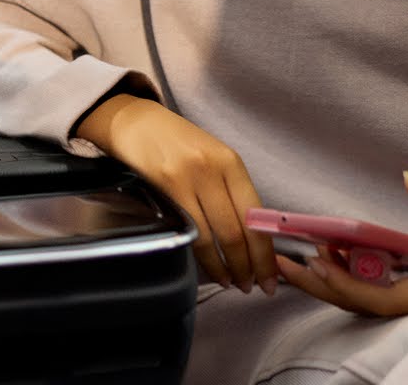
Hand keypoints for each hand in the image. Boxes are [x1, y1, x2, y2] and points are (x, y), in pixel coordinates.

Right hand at [77, 95, 277, 293]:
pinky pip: (190, 232)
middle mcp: (213, 169)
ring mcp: (188, 178)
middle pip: (238, 231)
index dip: (266, 252)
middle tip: (253, 287)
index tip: (272, 276)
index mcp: (231, 162)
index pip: (256, 216)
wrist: (135, 121)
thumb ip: (231, 190)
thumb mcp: (212, 157)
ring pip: (215, 237)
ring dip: (227, 268)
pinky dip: (204, 258)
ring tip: (232, 282)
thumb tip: (254, 236)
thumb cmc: (177, 141)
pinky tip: (210, 268)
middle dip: (249, 267)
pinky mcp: (165, 187)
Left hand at [277, 172, 407, 316]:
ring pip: (356, 298)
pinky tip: (326, 250)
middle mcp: (405, 301)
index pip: (376, 301)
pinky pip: (363, 289)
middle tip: (283, 263)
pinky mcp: (395, 290)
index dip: (345, 284)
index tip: (320, 260)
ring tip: (296, 254)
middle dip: (318, 285)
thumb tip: (407, 174)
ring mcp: (399, 297)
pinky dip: (343, 272)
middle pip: (355, 303)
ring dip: (326, 278)